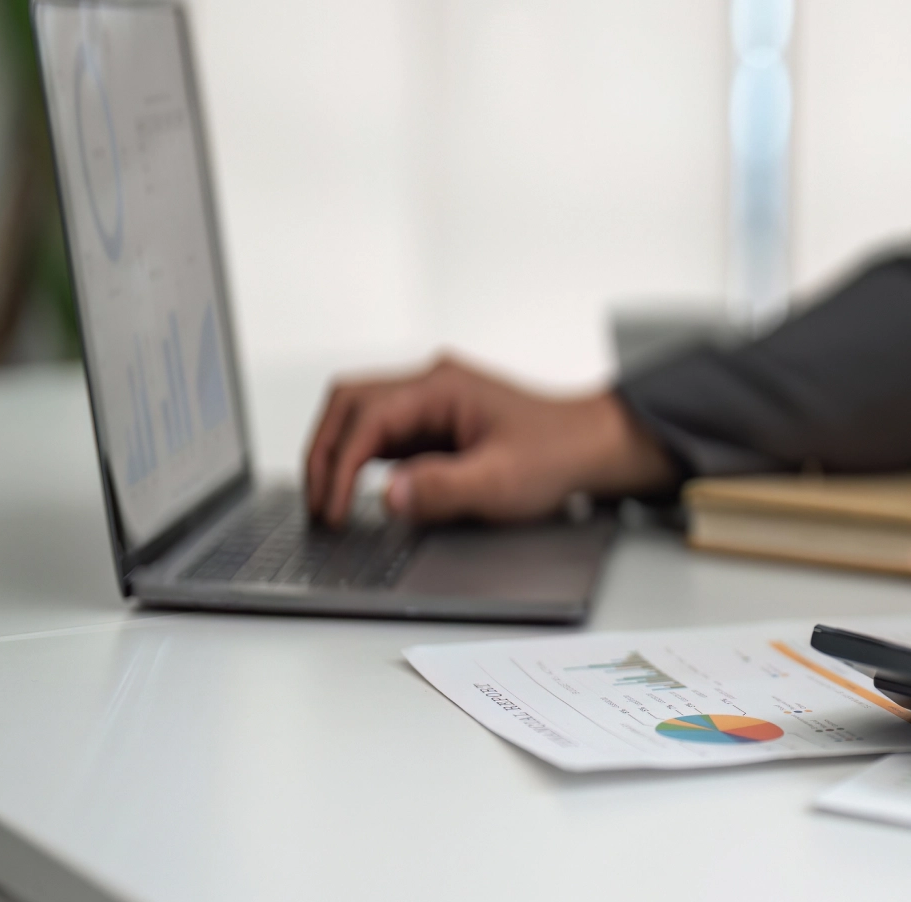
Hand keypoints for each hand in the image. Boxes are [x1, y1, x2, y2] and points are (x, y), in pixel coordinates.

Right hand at [304, 353, 675, 526]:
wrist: (592, 446)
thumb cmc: (557, 453)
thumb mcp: (502, 482)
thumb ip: (444, 489)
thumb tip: (389, 496)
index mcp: (441, 386)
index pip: (365, 418)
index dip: (339, 466)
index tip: (333, 508)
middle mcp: (430, 384)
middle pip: (348, 405)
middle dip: (324, 453)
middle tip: (318, 505)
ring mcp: (430, 401)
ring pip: (359, 416)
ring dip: (339, 455)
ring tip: (330, 503)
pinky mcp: (434, 421)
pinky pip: (383, 433)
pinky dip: (362, 459)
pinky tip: (358, 490)